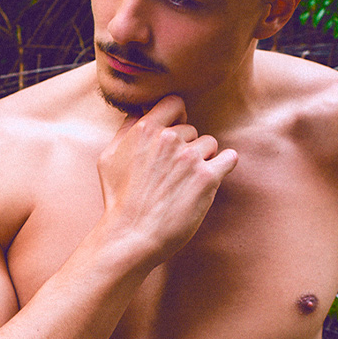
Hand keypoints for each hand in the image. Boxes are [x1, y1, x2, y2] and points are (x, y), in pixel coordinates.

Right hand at [97, 96, 237, 264]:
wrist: (132, 235)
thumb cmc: (119, 200)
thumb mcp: (109, 158)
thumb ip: (125, 131)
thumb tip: (137, 114)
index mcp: (145, 130)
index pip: (174, 103)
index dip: (178, 115)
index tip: (177, 129)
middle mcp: (169, 139)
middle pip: (192, 129)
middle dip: (186, 146)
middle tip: (175, 170)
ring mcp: (190, 157)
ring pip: (210, 144)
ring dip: (203, 158)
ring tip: (189, 179)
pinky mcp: (207, 178)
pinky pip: (229, 158)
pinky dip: (225, 164)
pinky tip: (216, 173)